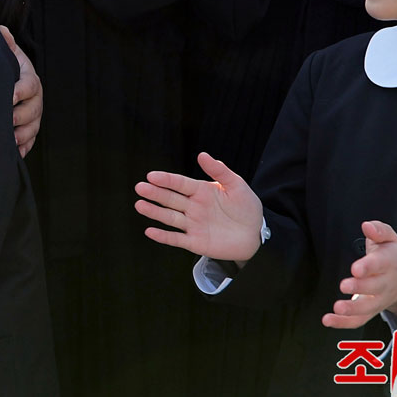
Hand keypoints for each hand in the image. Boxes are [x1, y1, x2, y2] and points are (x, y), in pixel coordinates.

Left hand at [0, 25, 41, 156]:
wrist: (8, 79)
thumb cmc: (6, 67)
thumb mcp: (6, 54)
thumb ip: (5, 44)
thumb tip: (2, 30)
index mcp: (30, 79)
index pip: (29, 85)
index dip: (20, 91)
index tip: (10, 96)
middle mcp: (35, 99)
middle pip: (33, 110)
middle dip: (21, 116)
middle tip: (8, 120)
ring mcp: (34, 116)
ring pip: (33, 127)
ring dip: (22, 135)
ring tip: (10, 140)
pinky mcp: (29, 130)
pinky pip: (29, 141)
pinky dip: (23, 148)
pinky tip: (14, 154)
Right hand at [134, 150, 264, 262]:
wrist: (256, 234)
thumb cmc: (247, 207)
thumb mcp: (236, 185)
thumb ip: (220, 171)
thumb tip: (202, 154)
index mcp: (201, 191)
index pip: (180, 183)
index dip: (166, 180)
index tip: (152, 175)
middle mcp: (193, 207)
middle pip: (170, 199)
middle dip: (155, 193)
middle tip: (140, 187)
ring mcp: (193, 225)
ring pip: (170, 217)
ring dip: (154, 212)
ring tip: (139, 205)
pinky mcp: (195, 242)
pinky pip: (176, 239)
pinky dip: (163, 236)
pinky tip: (149, 231)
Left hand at [325, 220, 396, 327]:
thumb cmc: (390, 254)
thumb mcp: (389, 238)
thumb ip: (379, 230)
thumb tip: (367, 226)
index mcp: (390, 262)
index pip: (381, 264)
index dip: (369, 267)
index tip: (356, 268)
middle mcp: (386, 283)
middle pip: (375, 288)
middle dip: (360, 288)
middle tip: (344, 285)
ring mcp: (378, 299)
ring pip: (367, 308)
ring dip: (352, 309)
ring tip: (337, 308)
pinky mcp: (370, 311)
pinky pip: (359, 320)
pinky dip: (343, 323)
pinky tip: (328, 320)